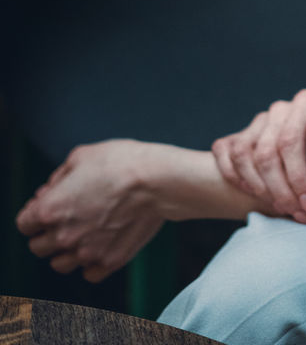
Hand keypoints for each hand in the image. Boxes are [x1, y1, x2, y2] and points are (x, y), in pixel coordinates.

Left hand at [16, 140, 164, 281]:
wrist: (157, 181)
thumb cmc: (121, 162)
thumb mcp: (82, 155)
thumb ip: (58, 177)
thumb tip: (49, 191)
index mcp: (51, 210)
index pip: (24, 223)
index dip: (34, 213)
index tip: (46, 206)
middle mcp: (63, 236)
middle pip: (38, 247)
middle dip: (46, 232)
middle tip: (65, 218)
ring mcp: (86, 253)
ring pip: (59, 264)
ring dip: (66, 251)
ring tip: (83, 233)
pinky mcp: (109, 262)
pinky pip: (88, 273)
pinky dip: (90, 263)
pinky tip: (99, 245)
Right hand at [211, 88, 305, 220]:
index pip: (289, 140)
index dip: (296, 176)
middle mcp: (280, 109)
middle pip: (265, 154)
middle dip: (280, 191)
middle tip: (298, 215)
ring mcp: (258, 121)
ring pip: (243, 156)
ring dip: (259, 189)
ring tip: (282, 208)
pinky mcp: (241, 133)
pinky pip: (226, 154)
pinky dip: (234, 178)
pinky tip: (255, 194)